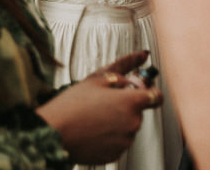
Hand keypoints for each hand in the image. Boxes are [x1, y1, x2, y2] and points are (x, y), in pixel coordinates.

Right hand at [37, 51, 161, 164]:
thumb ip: (126, 65)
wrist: (53, 133)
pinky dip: (110, 136)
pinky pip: (118, 141)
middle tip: (103, 102)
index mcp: (131, 102)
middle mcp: (132, 123)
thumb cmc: (72, 105)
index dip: (149, 91)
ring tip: (94, 116)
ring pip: (128, 126)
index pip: (156, 97)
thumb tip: (143, 54)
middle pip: (138, 111)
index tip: (139, 90)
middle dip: (125, 105)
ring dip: (117, 120)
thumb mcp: (99, 77)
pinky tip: (93, 130)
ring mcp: (124, 141)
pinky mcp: (114, 155)